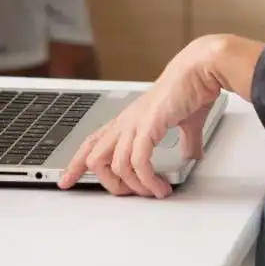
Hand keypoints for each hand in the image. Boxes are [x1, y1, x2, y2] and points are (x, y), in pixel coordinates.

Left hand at [58, 36, 234, 197]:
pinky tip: (160, 186)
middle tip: (131, 195)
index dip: (76, 164)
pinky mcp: (148, 126)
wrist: (197, 70)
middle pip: (94, 159)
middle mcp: (125, 122)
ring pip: (116, 166)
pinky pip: (138, 162)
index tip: (66, 181)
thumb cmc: (189, 89)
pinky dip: (148, 180)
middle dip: (108, 184)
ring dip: (135, 187)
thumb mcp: (184, 123)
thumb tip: (192, 155)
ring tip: (155, 192)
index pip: (91, 143)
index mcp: (127, 120)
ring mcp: (134, 124)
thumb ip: (186, 141)